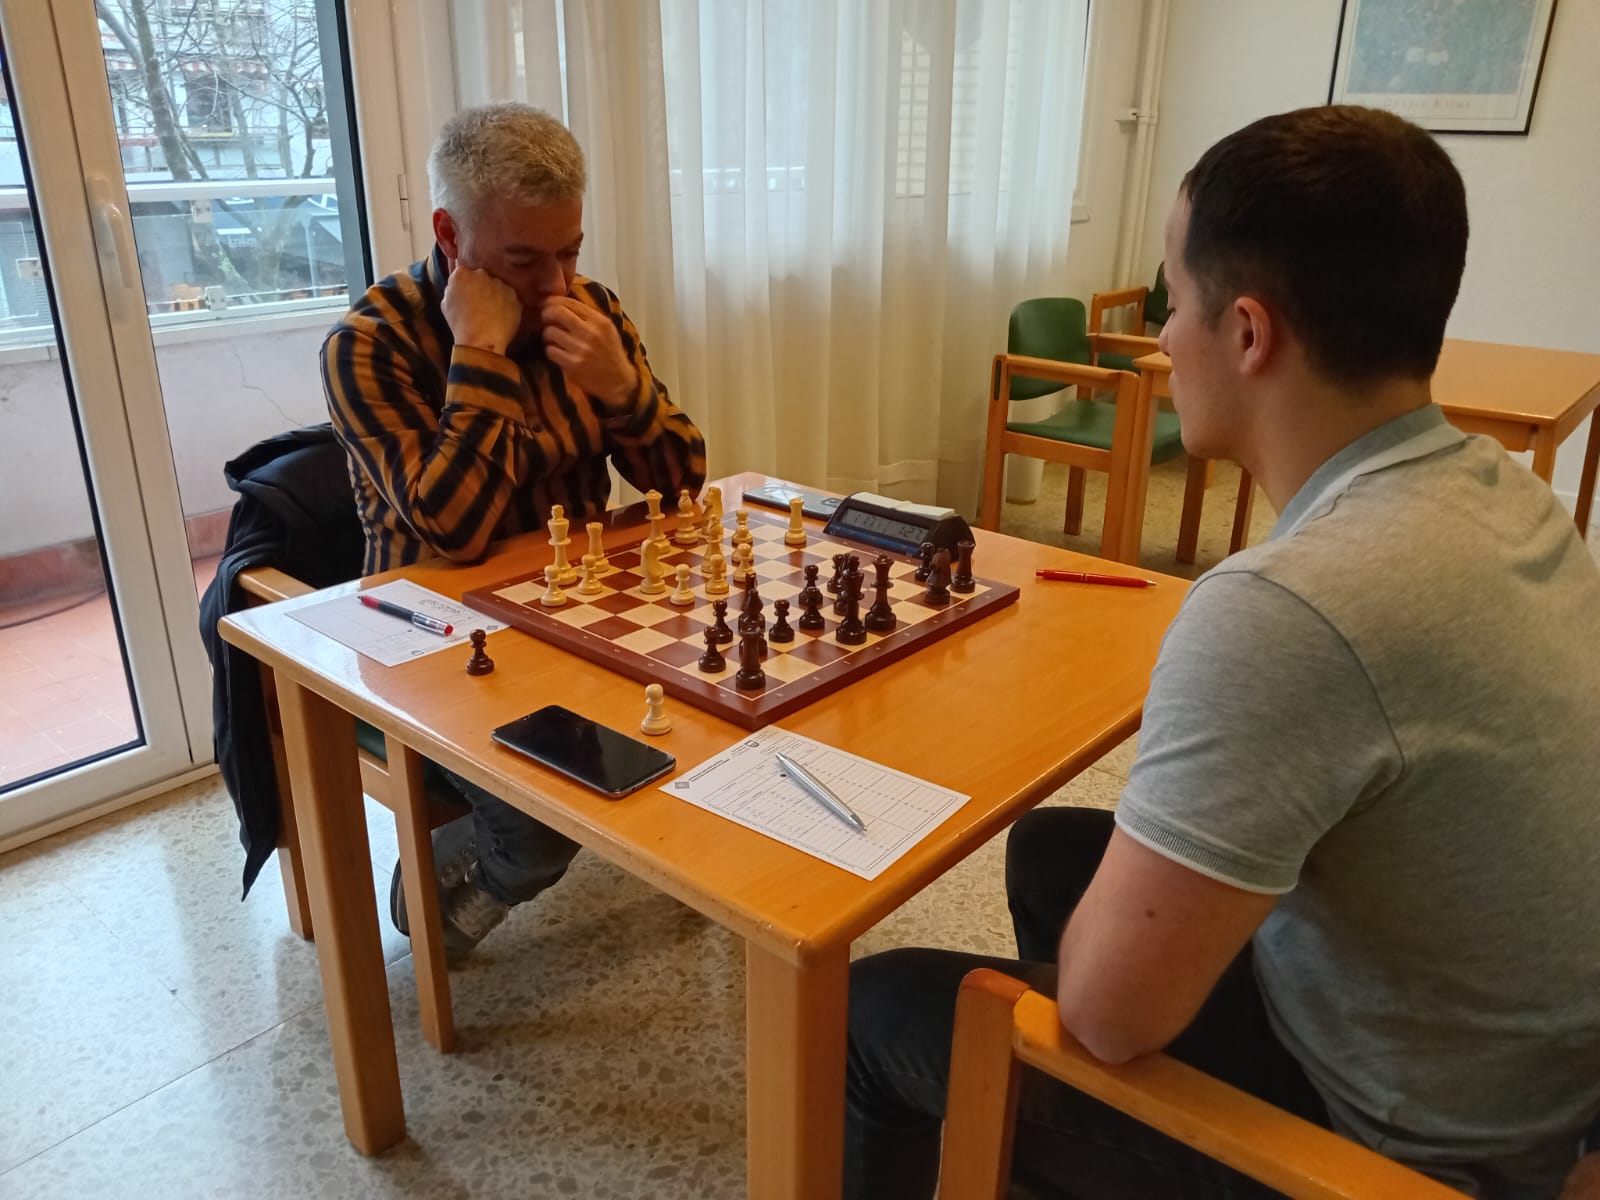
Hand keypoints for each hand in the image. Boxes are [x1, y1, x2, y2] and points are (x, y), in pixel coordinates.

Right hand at [442, 265, 521, 355]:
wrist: (481, 340)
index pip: (465, 273)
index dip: (467, 285)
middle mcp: (482, 274)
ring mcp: (499, 284)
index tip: (468, 295)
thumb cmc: (460, 325)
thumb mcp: (446, 304)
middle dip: (482, 287)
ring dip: (496, 296)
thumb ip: (453, 289)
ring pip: (498, 287)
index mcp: (462, 274)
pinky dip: (507, 305)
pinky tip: (501, 317)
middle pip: (483, 277)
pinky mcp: (513, 295)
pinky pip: (510, 298)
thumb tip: (458, 286)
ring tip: (491, 313)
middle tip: (480, 304)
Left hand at [541, 295, 638, 410]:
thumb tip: (563, 303)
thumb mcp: (607, 330)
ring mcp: (581, 349)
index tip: (547, 304)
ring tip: (553, 339)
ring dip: (547, 334)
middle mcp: (591, 333)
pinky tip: (557, 352)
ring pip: (550, 332)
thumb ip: (589, 316)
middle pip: (557, 313)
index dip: (554, 301)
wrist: (618, 382)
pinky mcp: (573, 365)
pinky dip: (550, 350)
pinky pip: (550, 350)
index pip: (571, 303)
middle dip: (546, 313)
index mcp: (600, 322)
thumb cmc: (610, 354)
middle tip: (545, 318)